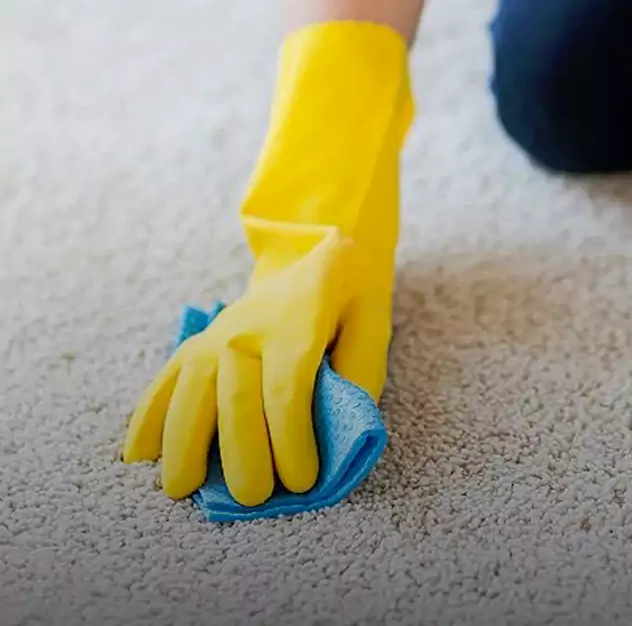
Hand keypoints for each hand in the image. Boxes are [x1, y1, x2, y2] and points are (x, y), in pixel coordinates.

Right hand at [122, 231, 388, 503]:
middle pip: (235, 400)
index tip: (302, 482)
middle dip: (241, 455)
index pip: (286, 392)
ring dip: (182, 444)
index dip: (290, 441)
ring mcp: (215, 336)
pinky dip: (148, 418)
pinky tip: (137, 455)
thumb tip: (343, 431)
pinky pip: (165, 382)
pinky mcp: (196, 344)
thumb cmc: (351, 300)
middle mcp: (247, 330)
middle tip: (252, 498)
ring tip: (181, 489)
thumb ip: (361, 376)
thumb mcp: (373, 326)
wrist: (318, 254)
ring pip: (191, 394)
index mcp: (296, 325)